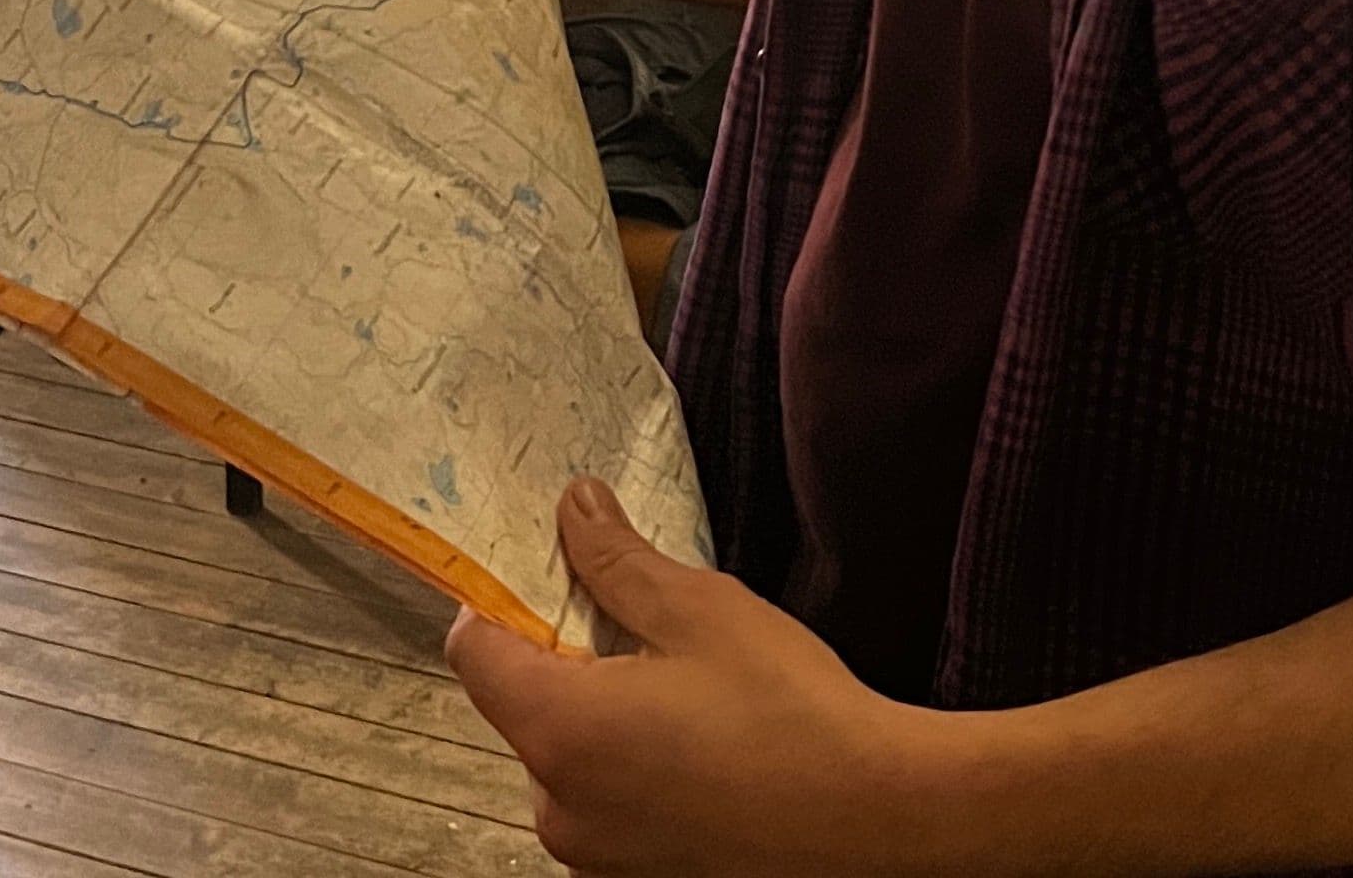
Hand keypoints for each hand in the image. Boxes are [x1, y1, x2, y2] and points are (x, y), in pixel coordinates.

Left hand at [447, 480, 962, 876]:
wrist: (878, 824)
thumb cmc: (794, 721)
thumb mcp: (699, 609)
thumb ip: (617, 560)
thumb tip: (573, 510)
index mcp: (561, 733)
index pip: (475, 652)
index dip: (500, 600)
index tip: (541, 572)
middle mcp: (561, 809)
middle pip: (522, 708)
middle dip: (567, 660)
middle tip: (639, 627)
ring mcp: (598, 859)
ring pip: (568, 760)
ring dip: (604, 718)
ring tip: (684, 692)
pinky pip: (607, 806)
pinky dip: (634, 770)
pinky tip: (700, 745)